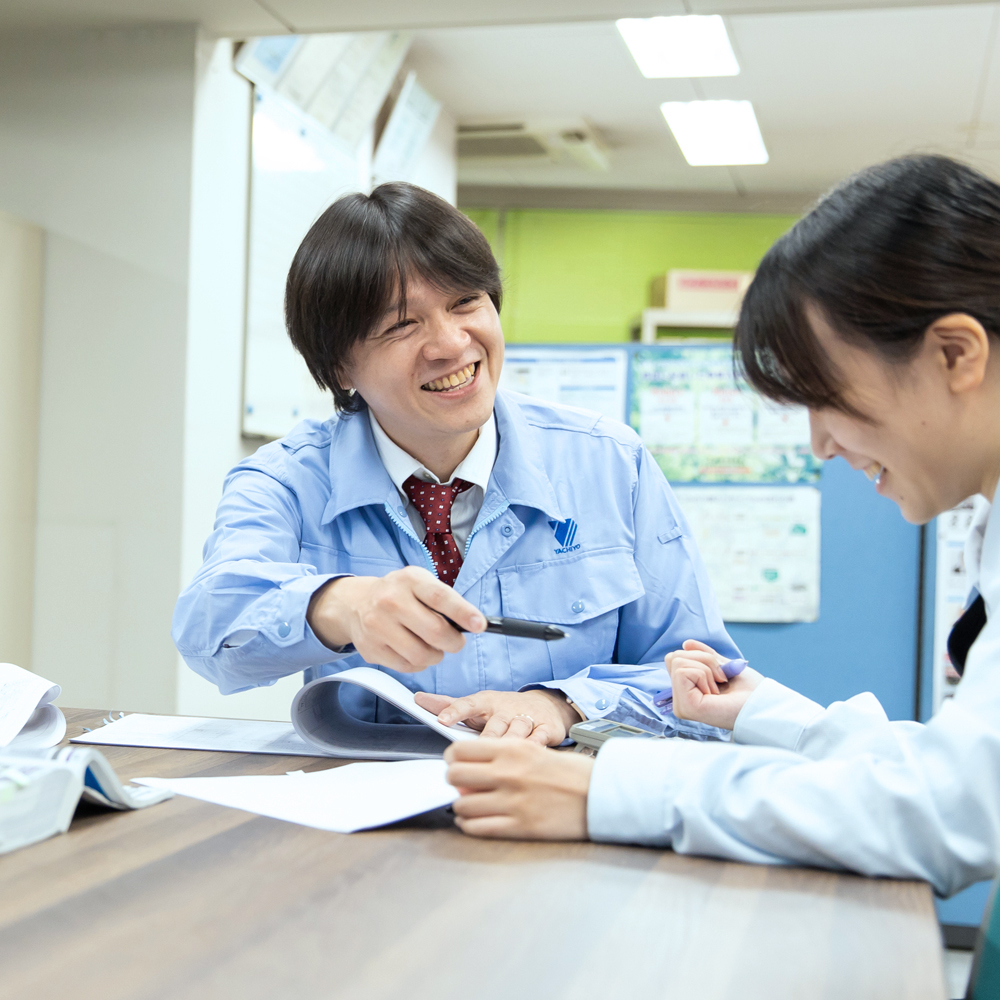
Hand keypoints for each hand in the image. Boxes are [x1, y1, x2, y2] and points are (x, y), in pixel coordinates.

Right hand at [306, 567, 485, 671]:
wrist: (355, 604)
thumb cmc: (399, 593)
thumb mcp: (419, 582)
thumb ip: (444, 599)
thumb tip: (473, 623)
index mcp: (409, 580)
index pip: (440, 597)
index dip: (464, 613)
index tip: (480, 625)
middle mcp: (390, 601)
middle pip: (434, 631)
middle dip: (453, 642)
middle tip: (456, 642)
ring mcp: (377, 626)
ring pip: (422, 654)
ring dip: (436, 655)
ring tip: (433, 646)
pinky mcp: (371, 649)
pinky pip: (407, 666)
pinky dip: (419, 663)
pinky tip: (415, 651)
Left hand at [414, 688, 580, 745]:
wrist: (546, 705)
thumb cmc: (503, 710)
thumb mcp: (478, 705)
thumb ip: (449, 704)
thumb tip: (418, 698)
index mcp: (488, 702)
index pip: (469, 704)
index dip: (455, 711)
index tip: (441, 720)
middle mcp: (507, 709)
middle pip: (493, 725)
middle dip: (485, 739)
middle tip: (473, 756)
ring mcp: (528, 718)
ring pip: (517, 733)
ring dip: (508, 746)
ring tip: (499, 764)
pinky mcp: (548, 728)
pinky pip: (541, 740)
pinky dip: (534, 748)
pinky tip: (528, 759)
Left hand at [445, 740, 593, 839]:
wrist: (602, 794)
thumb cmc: (570, 772)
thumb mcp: (535, 752)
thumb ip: (501, 759)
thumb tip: (468, 773)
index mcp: (513, 749)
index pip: (460, 751)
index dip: (453, 759)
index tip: (457, 764)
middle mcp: (509, 773)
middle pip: (455, 776)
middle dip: (454, 782)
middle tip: (462, 785)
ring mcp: (513, 802)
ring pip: (462, 805)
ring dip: (463, 806)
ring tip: (473, 805)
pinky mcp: (520, 827)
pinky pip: (478, 828)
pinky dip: (471, 826)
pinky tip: (477, 821)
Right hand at [665, 639, 763, 729]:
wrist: (762, 704)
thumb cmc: (750, 690)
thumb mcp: (724, 666)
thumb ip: (705, 656)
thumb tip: (687, 643)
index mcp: (688, 691)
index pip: (675, 658)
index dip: (699, 657)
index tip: (720, 674)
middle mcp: (680, 700)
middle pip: (674, 656)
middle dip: (703, 660)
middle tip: (721, 679)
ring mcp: (681, 704)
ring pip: (677, 661)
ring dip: (705, 669)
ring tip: (718, 687)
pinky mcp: (685, 706)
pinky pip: (682, 672)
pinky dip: (703, 674)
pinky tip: (714, 692)